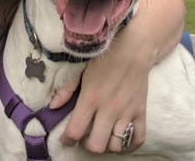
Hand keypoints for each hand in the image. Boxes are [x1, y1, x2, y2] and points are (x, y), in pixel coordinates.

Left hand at [50, 28, 150, 153]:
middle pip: (96, 146)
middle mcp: (109, 109)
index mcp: (90, 98)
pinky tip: (120, 138)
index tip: (66, 138)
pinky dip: (129, 145)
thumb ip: (66, 88)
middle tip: (85, 135)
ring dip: (106, 145)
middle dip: (87, 145)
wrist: (134, 48)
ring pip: (116, 146)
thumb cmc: (105, 57)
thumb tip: (53, 106)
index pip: (75, 131)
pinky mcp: (141, 112)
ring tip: (101, 135)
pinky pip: (138, 139)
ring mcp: (126, 112)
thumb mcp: (81, 69)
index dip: (67, 140)